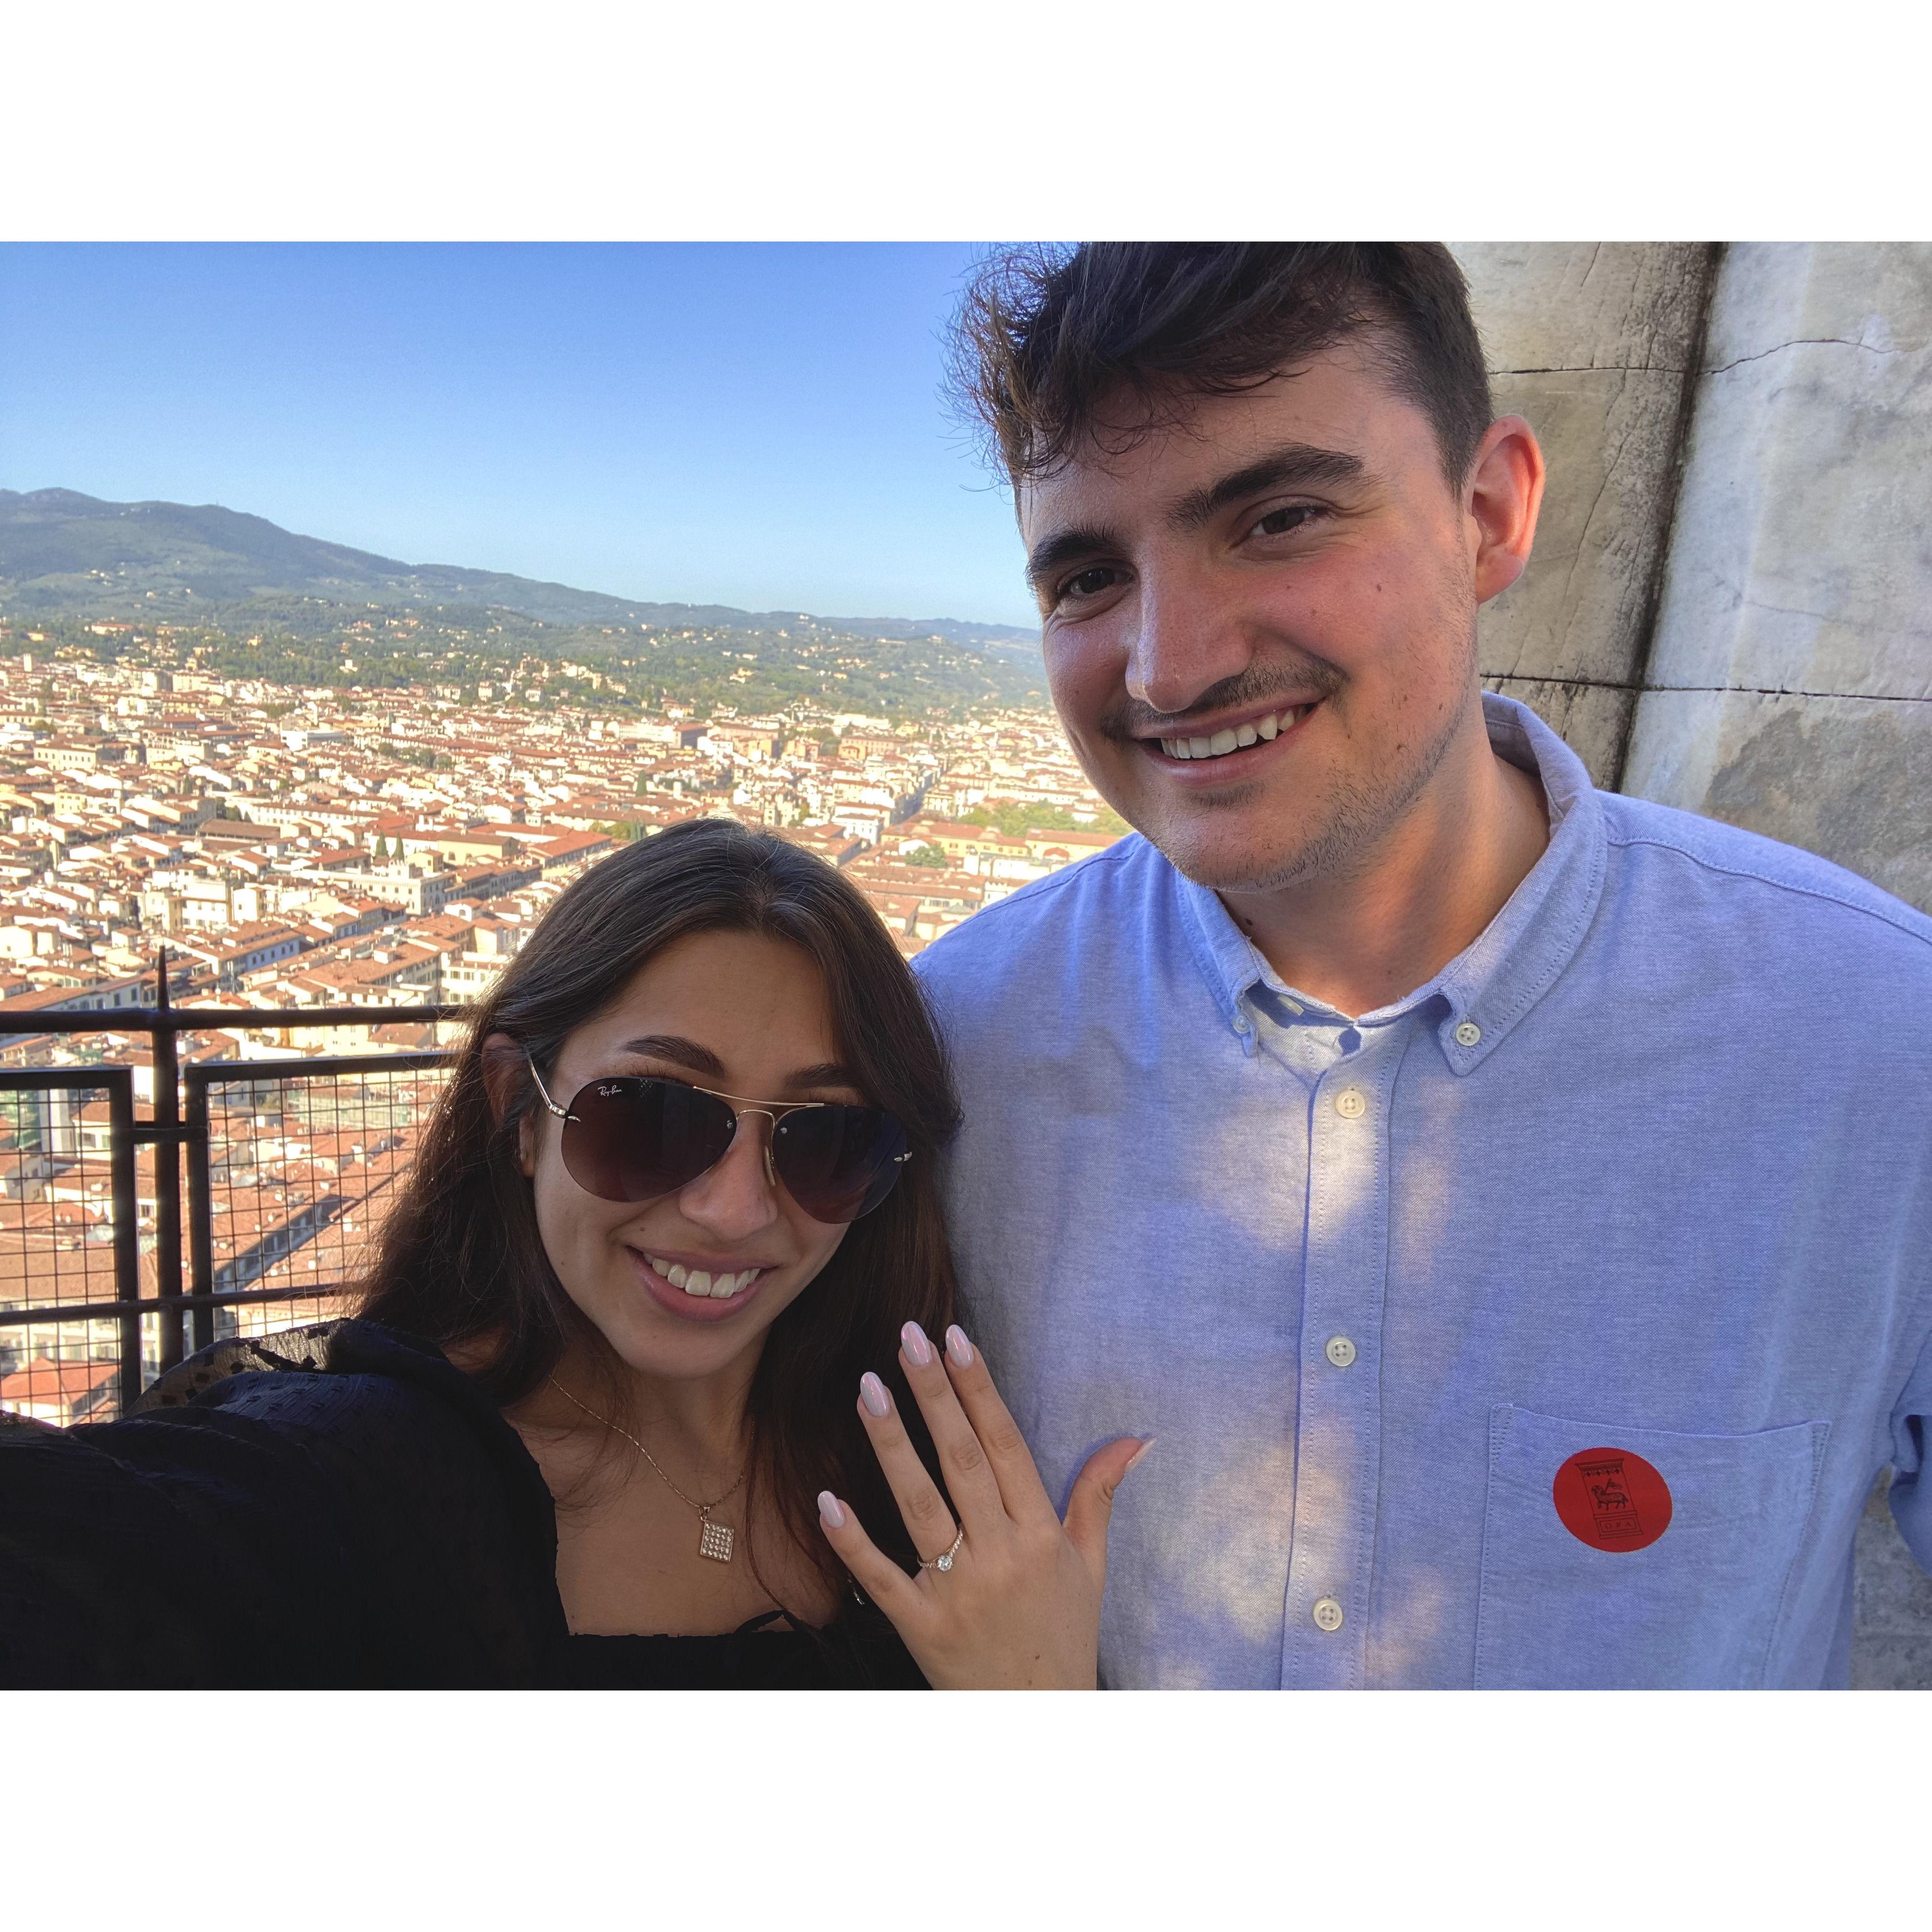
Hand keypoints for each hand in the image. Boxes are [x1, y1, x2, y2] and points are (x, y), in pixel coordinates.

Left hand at [816, 1319, 1148, 1688]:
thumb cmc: (1064, 1635)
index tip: (955, 1339)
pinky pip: (880, 1579)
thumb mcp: (1091, 1565)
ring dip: (892, 1446)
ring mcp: (958, 1592)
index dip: (980, 1390)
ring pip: (920, 1507)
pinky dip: (853, 1541)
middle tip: (906, 1340)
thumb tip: (1136, 1438)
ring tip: (867, 1390)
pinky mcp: (921, 1627)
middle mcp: (1001, 1556)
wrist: (1040, 1723)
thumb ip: (1099, 1495)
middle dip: (934, 1397)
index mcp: (1041, 1535)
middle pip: (962, 1462)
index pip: (1006, 1446)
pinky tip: (827, 1498)